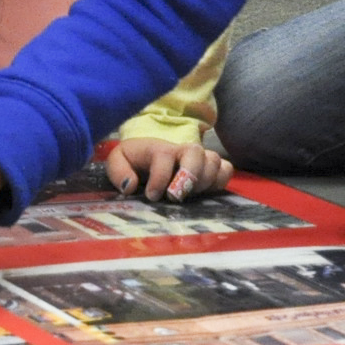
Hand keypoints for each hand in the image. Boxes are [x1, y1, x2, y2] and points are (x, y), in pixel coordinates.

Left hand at [107, 135, 233, 201]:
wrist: (148, 154)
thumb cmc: (134, 160)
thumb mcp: (118, 161)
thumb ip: (118, 171)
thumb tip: (130, 186)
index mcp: (158, 148)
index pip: (164, 156)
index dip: (160, 177)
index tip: (152, 196)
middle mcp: (181, 150)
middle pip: (195, 152)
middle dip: (189, 175)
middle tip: (176, 196)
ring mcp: (199, 158)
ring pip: (213, 161)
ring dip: (204, 180)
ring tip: (190, 196)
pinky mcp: (211, 168)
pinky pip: (226, 169)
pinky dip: (220, 180)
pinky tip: (206, 193)